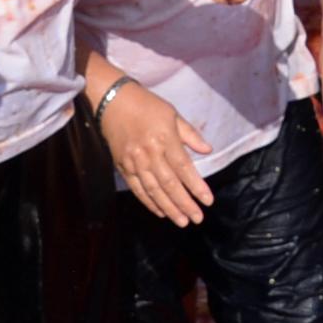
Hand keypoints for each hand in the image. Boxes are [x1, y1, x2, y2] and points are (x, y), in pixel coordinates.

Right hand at [96, 78, 215, 226]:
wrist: (114, 102)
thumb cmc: (148, 105)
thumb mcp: (173, 115)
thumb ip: (190, 135)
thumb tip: (208, 150)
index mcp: (165, 139)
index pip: (184, 168)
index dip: (196, 186)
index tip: (208, 200)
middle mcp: (149, 153)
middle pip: (169, 184)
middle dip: (184, 203)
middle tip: (197, 218)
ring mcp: (134, 162)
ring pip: (153, 190)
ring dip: (169, 208)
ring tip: (182, 221)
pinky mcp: (123, 167)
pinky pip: (137, 189)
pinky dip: (149, 202)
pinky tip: (160, 212)